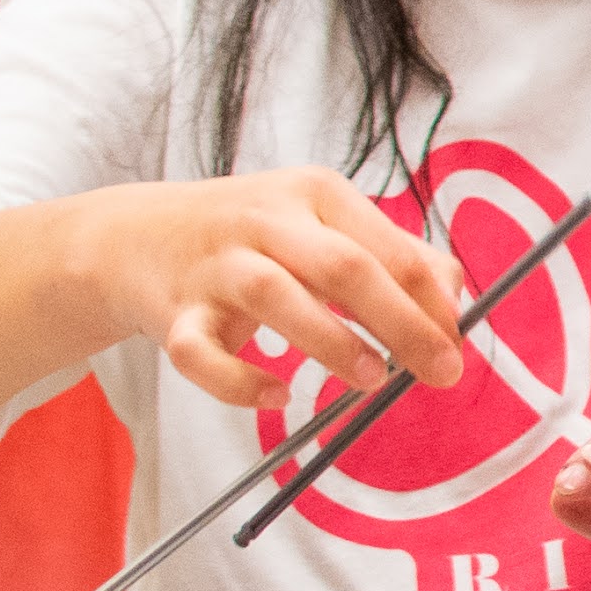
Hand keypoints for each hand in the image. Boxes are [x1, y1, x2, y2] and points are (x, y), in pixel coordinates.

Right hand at [71, 169, 466, 415]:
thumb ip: (393, 254)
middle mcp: (265, 221)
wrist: (131, 236)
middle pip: (344, 267)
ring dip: (331, 343)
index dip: (432, 298)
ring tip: (372, 381)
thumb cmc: (252, 235)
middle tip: (440, 372)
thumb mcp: (324, 223)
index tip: (459, 341)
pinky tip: (275, 396)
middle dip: (401, 322)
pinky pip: (199, 353)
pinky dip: (237, 381)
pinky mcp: (171, 313)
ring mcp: (214, 265)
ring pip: (276, 297)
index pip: (388, 247)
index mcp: (316, 194)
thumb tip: (456, 296)